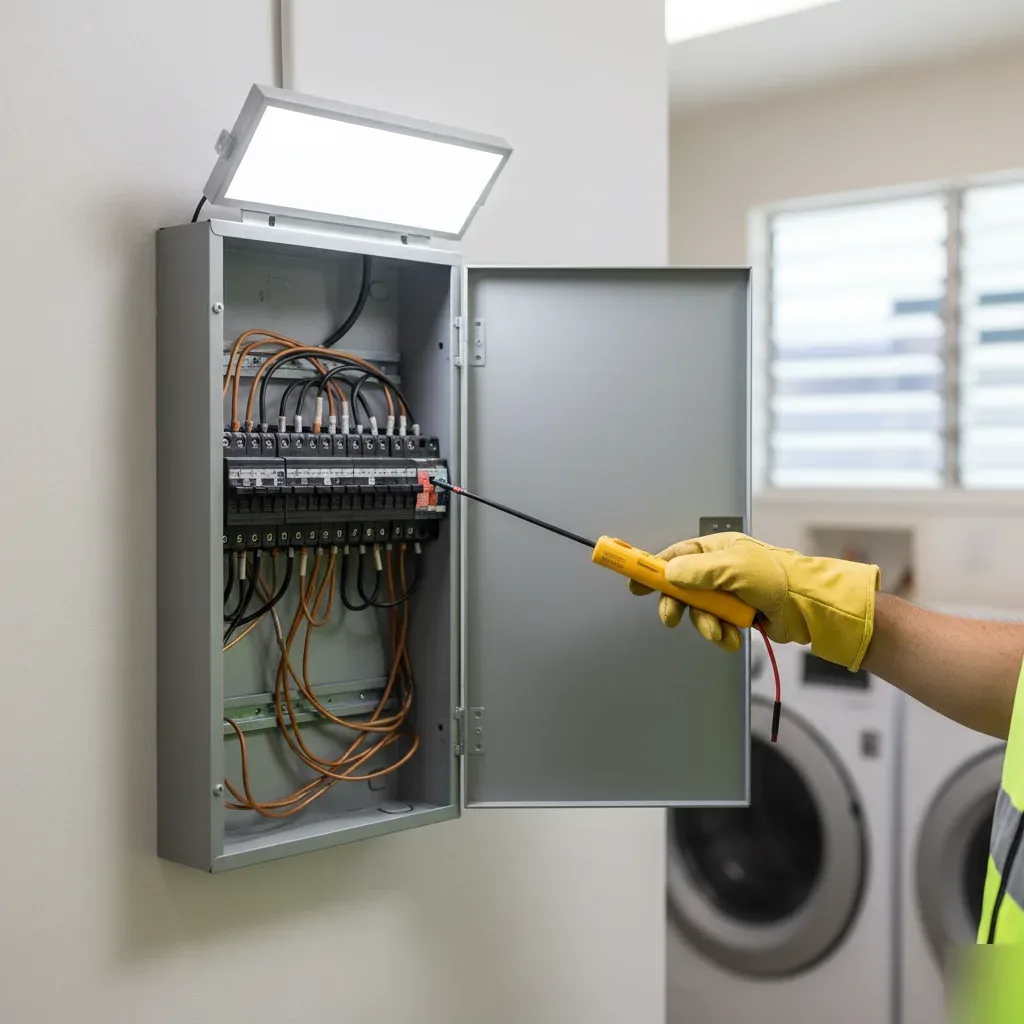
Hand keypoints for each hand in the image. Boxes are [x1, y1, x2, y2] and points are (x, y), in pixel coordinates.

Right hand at [629, 532, 879, 671]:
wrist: (809, 606)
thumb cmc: (776, 577)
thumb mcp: (734, 569)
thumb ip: (698, 571)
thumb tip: (669, 572)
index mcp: (716, 550)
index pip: (675, 556)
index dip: (652, 569)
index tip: (634, 584)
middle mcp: (718, 570)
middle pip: (681, 588)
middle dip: (679, 606)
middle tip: (670, 618)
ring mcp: (728, 593)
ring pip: (699, 612)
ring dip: (706, 624)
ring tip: (719, 631)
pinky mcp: (737, 615)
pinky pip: (716, 626)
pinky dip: (722, 635)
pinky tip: (733, 638)